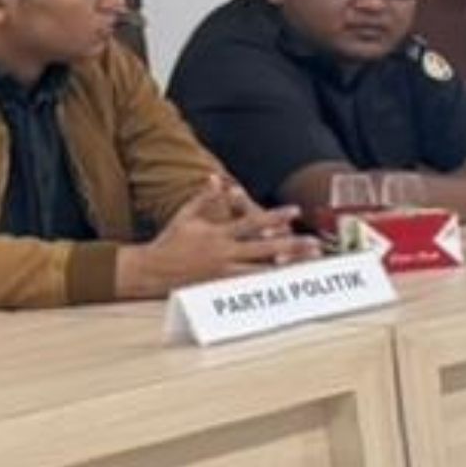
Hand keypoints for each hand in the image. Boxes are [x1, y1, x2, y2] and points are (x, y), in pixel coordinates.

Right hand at [119, 179, 315, 297]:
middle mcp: (224, 253)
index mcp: (217, 234)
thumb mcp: (186, 216)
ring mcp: (224, 273)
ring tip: (309, 267)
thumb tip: (217, 178)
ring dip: (288, 270)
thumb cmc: (170, 241)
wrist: (150, 270)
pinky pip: (251, 288)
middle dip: (291, 246)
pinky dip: (270, 287)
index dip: (274, 215)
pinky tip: (288, 287)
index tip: (296, 210)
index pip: (251, 222)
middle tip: (315, 243)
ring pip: (263, 272)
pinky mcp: (222, 289)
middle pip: (264, 249)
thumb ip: (206, 198)